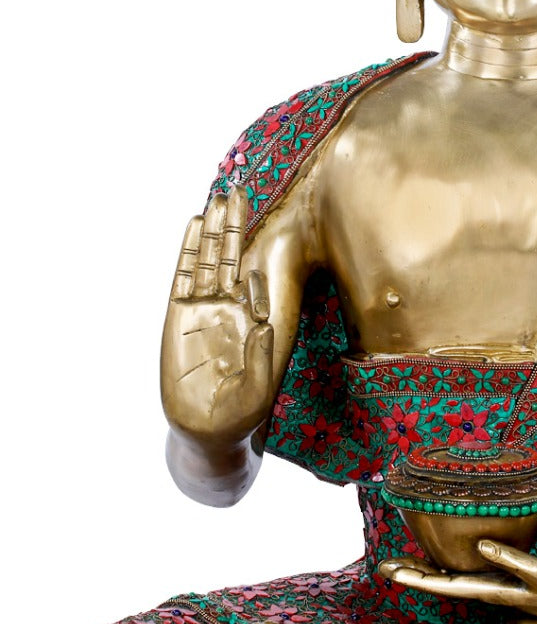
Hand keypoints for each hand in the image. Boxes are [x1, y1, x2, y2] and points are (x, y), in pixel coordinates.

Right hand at [160, 188, 273, 448]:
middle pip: (234, 257)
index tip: (270, 214)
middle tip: (240, 190)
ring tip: (218, 198)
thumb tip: (262, 326)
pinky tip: (195, 226)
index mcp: (256, 320)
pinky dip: (190, 251)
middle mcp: (232, 309)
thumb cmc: (242, 416)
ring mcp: (205, 310)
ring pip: (211, 260)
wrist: (208, 432)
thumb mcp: (259, 390)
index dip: (262, 247)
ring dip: (214, 230)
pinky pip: (185, 277)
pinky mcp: (179, 318)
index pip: (260, 276)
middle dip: (236, 225)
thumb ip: (261, 358)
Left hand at [379, 540, 536, 619]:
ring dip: (423, 572)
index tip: (390, 571)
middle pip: (438, 582)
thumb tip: (481, 544)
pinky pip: (461, 576)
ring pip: (447, 580)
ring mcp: (488, 588)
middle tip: (382, 565)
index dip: (416, 577)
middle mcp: (482, 590)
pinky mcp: (496, 583)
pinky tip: (435, 565)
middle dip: (410, 574)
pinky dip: (443, 570)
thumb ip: (511, 559)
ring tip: (399, 564)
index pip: (442, 584)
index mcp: (487, 589)